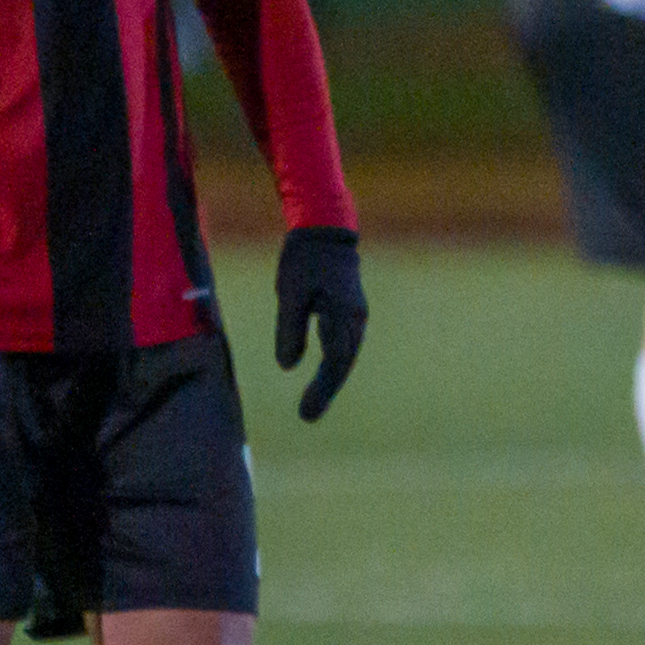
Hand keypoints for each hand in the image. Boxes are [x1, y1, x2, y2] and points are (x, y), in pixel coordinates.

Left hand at [274, 226, 367, 421]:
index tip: (305, 413)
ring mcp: (356, 314)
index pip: (334, 361)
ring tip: (314, 401)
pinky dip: (335, 362)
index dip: (320, 389)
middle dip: (326, 390)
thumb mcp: (289, 294)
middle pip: (344, 362)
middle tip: (307, 416)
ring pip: (346, 354)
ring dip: (331, 378)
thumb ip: (289, 330)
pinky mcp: (350, 309)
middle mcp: (356, 318)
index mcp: (342, 315)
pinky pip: (345, 343)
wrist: (325, 228)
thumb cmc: (303, 259)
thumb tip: (288, 366)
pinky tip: (324, 373)